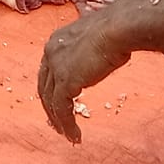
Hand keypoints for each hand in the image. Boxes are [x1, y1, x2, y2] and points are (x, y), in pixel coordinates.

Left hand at [38, 11, 131, 141]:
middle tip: (58, 123)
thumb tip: (103, 55)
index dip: (53, 87)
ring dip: (58, 120)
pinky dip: (67, 124)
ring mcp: (56, 66)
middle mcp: (51, 52)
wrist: (118, 28)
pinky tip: (75, 135)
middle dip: (50, 107)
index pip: (48, 69)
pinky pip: (62, 109)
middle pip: (45, 86)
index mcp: (58, 40)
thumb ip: (91, 49)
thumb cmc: (117, 29)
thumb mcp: (97, 38)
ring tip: (66, 135)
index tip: (59, 102)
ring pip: (51, 100)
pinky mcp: (65, 80)